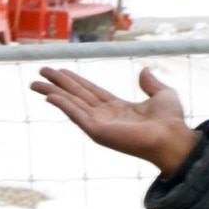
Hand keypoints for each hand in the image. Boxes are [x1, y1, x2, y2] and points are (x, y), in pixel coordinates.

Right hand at [31, 66, 198, 175]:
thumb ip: (151, 83)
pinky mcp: (98, 131)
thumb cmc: (172, 122)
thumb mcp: (162, 95)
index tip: (60, 71)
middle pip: (75, 95)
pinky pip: (76, 115)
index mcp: (118, 108)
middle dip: (57, 83)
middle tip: (41, 71)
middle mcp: (105, 116)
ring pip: (71, 103)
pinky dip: (62, 105)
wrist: (173, 138)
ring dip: (52, 92)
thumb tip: (144, 70)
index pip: (90, 91)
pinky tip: (49, 96)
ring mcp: (100, 124)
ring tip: (35, 83)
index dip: (74, 80)